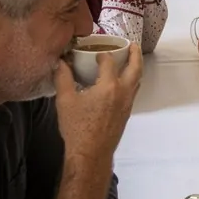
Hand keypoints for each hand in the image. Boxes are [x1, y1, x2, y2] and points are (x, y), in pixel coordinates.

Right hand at [54, 46, 143, 160]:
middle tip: (132, 44)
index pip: (109, 62)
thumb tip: (60, 62)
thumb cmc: (77, 128)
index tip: (96, 52)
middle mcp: (123, 92)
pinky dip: (132, 80)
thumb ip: (63, 78)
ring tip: (129, 60)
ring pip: (137, 80)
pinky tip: (122, 82)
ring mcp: (128, 103)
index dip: (103, 54)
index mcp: (109, 86)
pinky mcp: (127, 112)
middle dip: (135, 54)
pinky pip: (133, 91)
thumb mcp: (65, 101)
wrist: (91, 153)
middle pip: (135, 67)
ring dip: (135, 67)